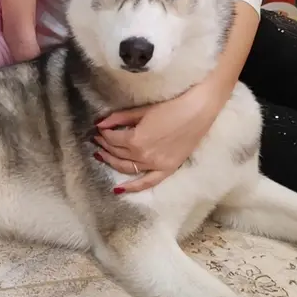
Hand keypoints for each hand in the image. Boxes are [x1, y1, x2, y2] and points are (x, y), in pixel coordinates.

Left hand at [94, 82, 224, 193]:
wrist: (198, 111)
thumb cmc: (171, 107)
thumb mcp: (142, 111)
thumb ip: (119, 118)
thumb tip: (99, 124)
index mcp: (136, 140)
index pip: (112, 139)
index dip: (104, 134)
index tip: (100, 129)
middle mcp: (143, 155)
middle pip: (117, 153)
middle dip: (105, 146)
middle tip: (98, 140)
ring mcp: (155, 165)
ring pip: (127, 167)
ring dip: (111, 161)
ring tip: (102, 155)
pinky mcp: (167, 169)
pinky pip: (147, 182)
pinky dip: (133, 187)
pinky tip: (118, 189)